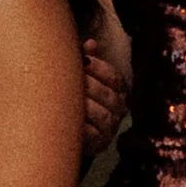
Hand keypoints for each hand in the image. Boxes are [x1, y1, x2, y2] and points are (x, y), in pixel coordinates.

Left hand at [79, 34, 124, 154]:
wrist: (69, 131)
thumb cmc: (77, 96)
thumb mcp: (83, 76)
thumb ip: (87, 60)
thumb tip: (90, 43)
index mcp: (118, 91)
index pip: (115, 78)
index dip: (99, 68)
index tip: (81, 61)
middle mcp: (118, 110)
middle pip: (109, 95)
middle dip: (89, 85)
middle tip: (71, 78)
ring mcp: (110, 128)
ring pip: (102, 114)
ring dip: (85, 105)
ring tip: (67, 97)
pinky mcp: (99, 143)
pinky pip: (92, 134)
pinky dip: (81, 125)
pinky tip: (67, 117)